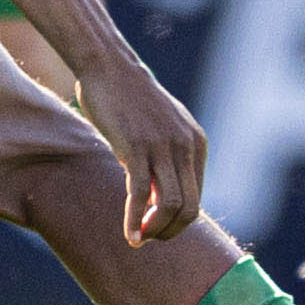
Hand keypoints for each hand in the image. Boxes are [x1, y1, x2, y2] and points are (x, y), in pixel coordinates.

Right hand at [74, 46, 206, 242]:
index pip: (196, 198)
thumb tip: (162, 195)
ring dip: (154, 231)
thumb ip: (169, 155)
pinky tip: (128, 235)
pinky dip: (135, 221)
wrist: (108, 65)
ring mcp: (162, 145)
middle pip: (189, 208)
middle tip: (148, 239)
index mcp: (195, 142)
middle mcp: (185, 145)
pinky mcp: (136, 146)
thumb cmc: (130, 98)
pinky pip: (141, 195)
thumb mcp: (162, 126)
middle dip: (169, 232)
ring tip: (138, 238)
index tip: (154, 228)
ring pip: (170, 206)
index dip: (176, 222)